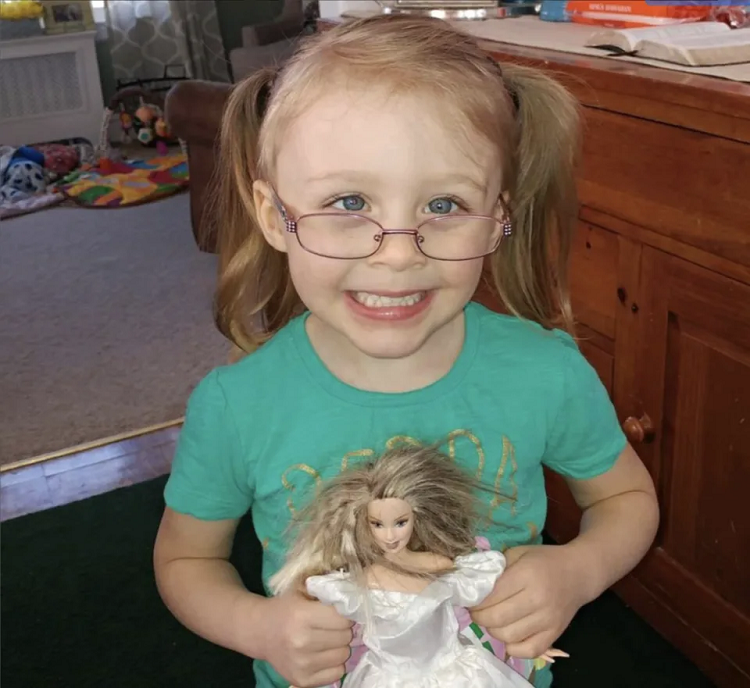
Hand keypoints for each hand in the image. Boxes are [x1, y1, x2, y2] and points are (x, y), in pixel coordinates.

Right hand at [259, 588, 352, 687]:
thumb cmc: (286, 608)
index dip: (345, 614)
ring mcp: (302, 665)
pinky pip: (337, 673)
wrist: (260, 631)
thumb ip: (328, 594)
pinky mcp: (302, 681)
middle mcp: (301, 642)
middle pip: (345, 637)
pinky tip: (322, 654)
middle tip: (332, 625)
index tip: (339, 612)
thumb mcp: (303, 592)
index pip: (343, 619)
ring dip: (339, 646)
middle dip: (343, 629)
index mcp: (302, 616)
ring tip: (326, 639)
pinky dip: (334, 663)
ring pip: (343, 655)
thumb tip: (357, 602)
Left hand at [470, 544, 587, 657]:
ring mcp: (548, 620)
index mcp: (526, 575)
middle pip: (497, 618)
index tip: (468, 598)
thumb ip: (496, 567)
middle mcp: (537, 599)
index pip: (491, 595)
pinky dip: (513, 648)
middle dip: (479, 617)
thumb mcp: (519, 553)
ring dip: (492, 631)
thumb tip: (471, 584)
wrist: (579, 572)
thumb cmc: (544, 560)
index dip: (474, 599)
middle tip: (475, 611)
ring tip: (491, 620)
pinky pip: (528, 651)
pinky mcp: (555, 634)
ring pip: (508, 636)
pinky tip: (508, 636)